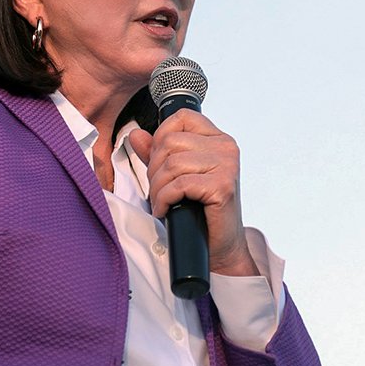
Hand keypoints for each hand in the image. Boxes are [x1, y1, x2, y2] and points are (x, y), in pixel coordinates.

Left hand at [128, 110, 260, 276]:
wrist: (220, 247)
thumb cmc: (200, 212)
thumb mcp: (176, 177)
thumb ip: (156, 154)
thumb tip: (136, 135)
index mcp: (218, 140)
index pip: (182, 118)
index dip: (161, 136)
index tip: (159, 162)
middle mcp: (226, 148)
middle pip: (170, 142)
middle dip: (154, 169)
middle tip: (158, 191)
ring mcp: (227, 166)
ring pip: (172, 164)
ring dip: (157, 188)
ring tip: (162, 202)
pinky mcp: (222, 186)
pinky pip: (179, 184)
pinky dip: (165, 199)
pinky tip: (167, 210)